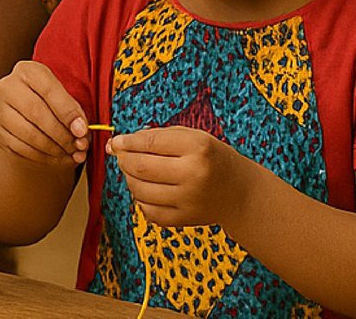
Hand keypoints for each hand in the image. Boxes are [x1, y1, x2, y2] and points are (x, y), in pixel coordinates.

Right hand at [0, 60, 88, 166]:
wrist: (26, 111)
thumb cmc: (49, 100)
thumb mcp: (62, 94)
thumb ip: (72, 110)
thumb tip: (81, 134)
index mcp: (28, 71)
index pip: (49, 91)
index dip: (68, 112)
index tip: (82, 131)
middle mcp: (8, 86)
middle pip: (37, 113)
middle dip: (62, 134)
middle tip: (79, 146)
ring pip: (29, 134)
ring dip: (54, 148)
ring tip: (71, 153)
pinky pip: (21, 148)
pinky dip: (42, 156)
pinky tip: (56, 157)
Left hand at [107, 126, 253, 228]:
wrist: (239, 193)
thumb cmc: (212, 159)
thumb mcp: (193, 137)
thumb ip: (156, 137)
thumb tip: (116, 144)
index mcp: (198, 147)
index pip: (149, 142)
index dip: (126, 141)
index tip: (116, 142)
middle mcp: (193, 174)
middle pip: (140, 167)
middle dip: (124, 159)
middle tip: (122, 155)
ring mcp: (188, 200)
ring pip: (139, 190)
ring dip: (130, 179)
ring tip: (139, 172)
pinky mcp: (183, 219)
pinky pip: (148, 210)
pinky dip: (142, 199)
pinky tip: (151, 190)